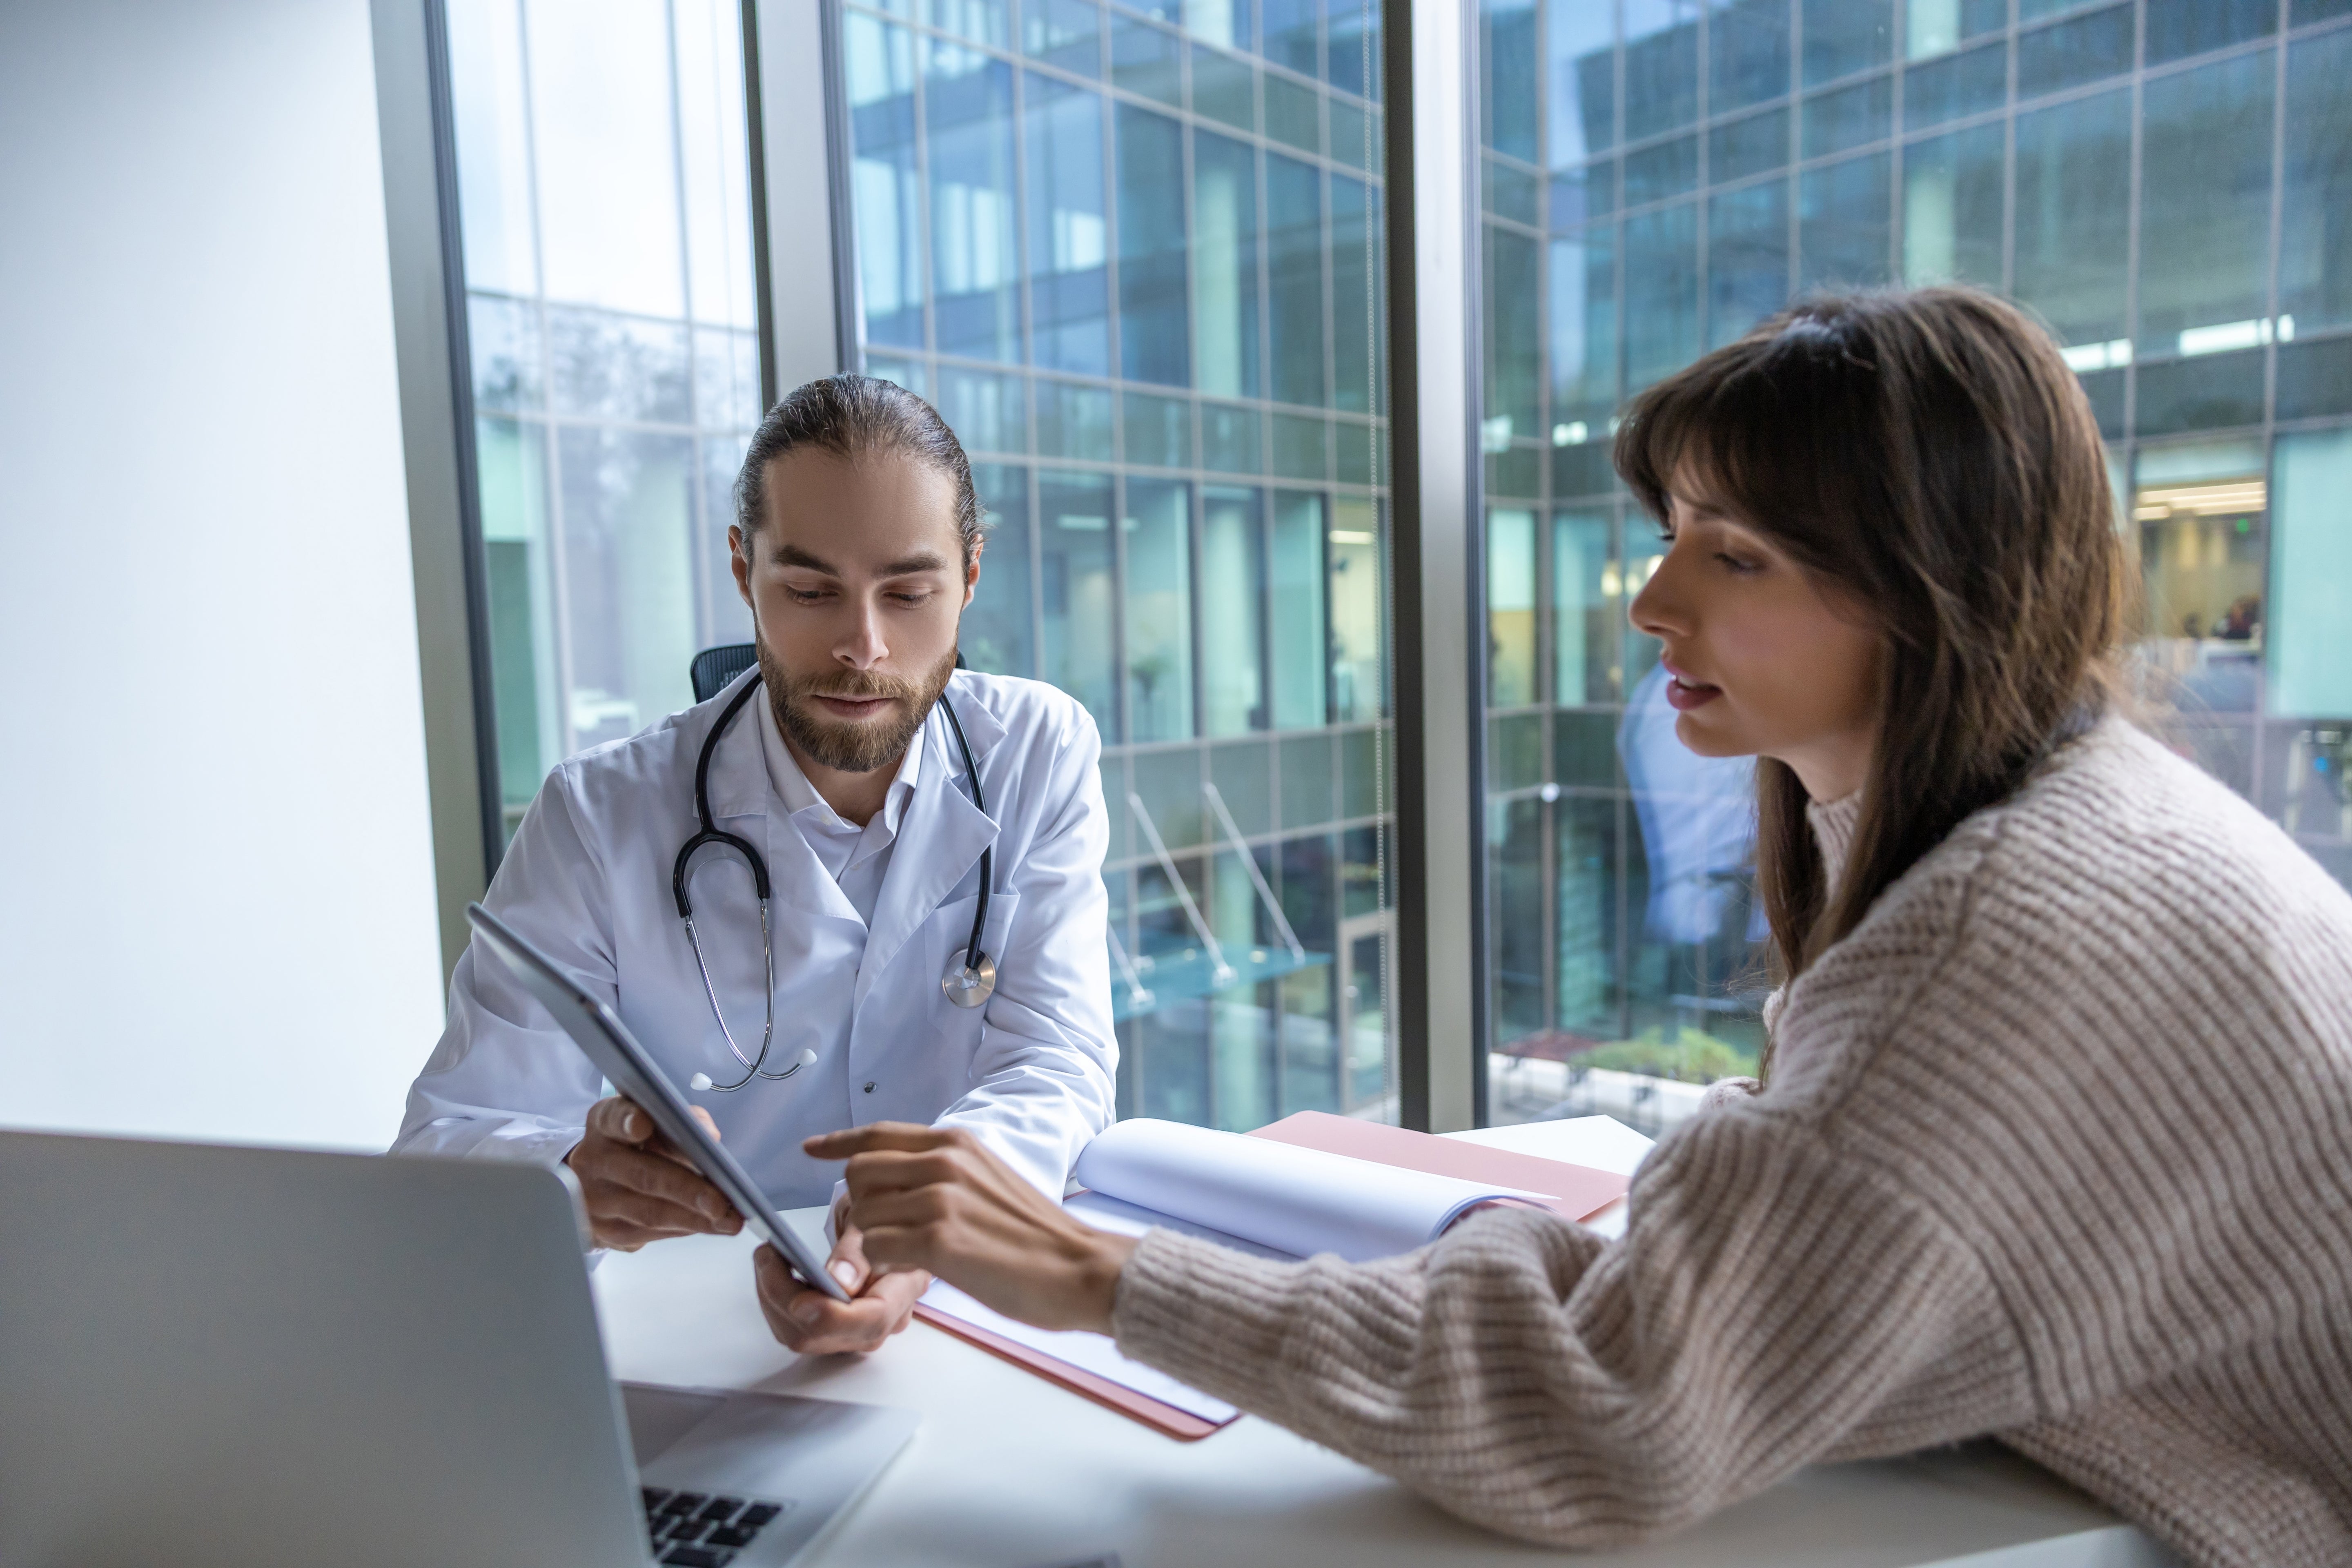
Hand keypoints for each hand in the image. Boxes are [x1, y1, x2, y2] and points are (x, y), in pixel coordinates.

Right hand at [564, 1095, 741, 1250]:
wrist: (597, 1181)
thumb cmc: (637, 1144)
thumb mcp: (653, 1121)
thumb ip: (682, 1120)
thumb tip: (710, 1137)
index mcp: (604, 1123)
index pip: (612, 1118)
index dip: (627, 1121)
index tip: (643, 1124)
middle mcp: (593, 1160)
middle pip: (642, 1175)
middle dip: (686, 1190)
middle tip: (720, 1203)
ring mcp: (594, 1200)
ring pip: (649, 1213)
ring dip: (694, 1219)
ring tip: (728, 1221)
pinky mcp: (603, 1231)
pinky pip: (649, 1234)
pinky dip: (684, 1229)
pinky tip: (708, 1226)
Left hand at [752, 1216, 928, 1355]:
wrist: (886, 1220)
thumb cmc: (884, 1213)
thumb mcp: (874, 1215)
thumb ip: (858, 1251)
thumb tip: (840, 1283)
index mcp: (905, 1289)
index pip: (872, 1319)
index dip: (832, 1317)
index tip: (797, 1300)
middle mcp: (884, 1322)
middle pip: (829, 1335)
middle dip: (786, 1299)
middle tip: (767, 1254)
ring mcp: (858, 1331)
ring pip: (804, 1338)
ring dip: (773, 1301)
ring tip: (767, 1257)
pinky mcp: (834, 1332)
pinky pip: (797, 1332)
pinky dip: (775, 1305)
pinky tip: (772, 1275)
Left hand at [803, 1123, 1134, 1333]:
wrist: (1080, 1267)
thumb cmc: (1037, 1235)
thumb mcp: (988, 1179)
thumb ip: (943, 1173)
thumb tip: (900, 1184)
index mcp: (956, 1143)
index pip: (878, 1133)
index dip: (839, 1142)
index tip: (812, 1148)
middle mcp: (944, 1162)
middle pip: (860, 1173)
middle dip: (860, 1207)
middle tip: (886, 1234)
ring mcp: (940, 1199)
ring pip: (864, 1214)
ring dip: (874, 1241)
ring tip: (910, 1255)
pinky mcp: (939, 1240)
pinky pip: (877, 1249)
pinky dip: (885, 1265)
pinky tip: (917, 1269)